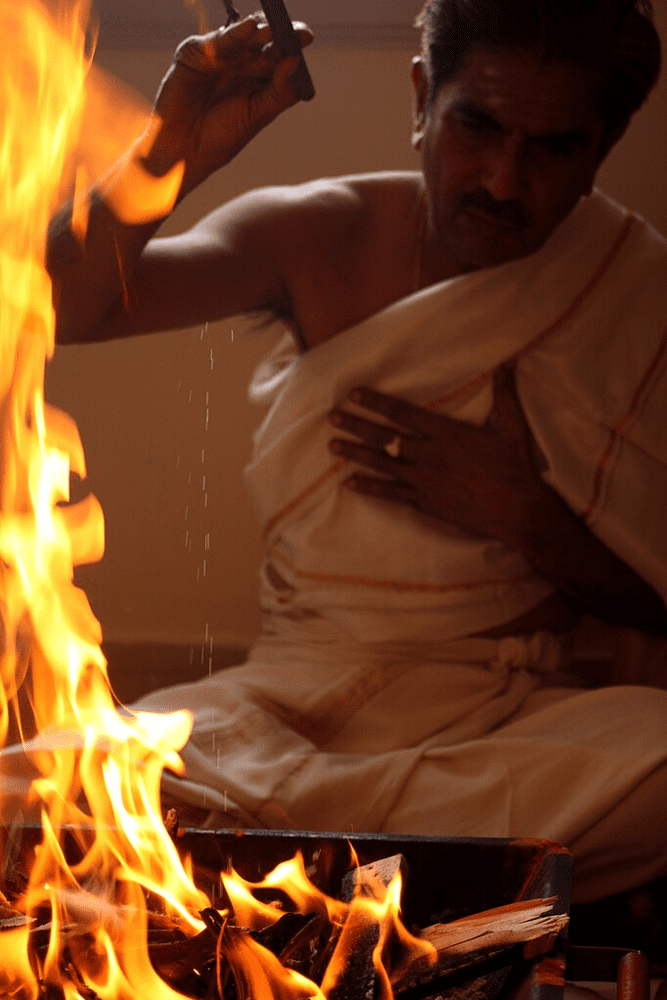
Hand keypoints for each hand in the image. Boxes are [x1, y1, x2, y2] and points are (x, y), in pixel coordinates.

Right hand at [145, 16, 312, 190]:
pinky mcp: (194, 53)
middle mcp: (237, 63)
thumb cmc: (219, 139)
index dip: (291, 43)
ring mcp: (216, 57)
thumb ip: (279, 91)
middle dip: (277, 34)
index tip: (307, 37)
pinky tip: (249, 29)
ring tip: (272, 30)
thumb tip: (296, 63)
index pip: (277, 54)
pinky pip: (216, 41)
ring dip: (257, 31)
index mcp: (256, 78)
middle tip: (294, 30)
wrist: (185, 152)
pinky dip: (233, 35)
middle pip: (261, 41)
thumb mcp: (257, 116)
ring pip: (241, 37)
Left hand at [328, 365, 549, 544]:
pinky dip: (369, 488)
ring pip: (382, 464)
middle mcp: (430, 456)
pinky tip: (349, 483)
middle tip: (332, 417)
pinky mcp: (426, 503)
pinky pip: (391, 494)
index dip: (377, 402)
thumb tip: (508, 363)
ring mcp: (425, 482)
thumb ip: (505, 394)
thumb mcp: (513, 427)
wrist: (519, 512)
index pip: (404, 414)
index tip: (355, 393)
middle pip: (385, 438)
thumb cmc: (516, 467)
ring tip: (332, 446)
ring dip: (355, 454)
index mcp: (447, 434)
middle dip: (356, 426)